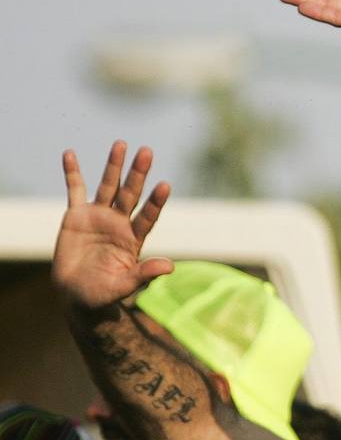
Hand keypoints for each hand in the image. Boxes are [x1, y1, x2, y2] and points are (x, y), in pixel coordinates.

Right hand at [53, 143, 172, 312]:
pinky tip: (70, 153)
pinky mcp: (77, 216)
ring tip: (121, 144)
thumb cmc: (103, 294)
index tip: (165, 185)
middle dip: (138, 173)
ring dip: (114, 166)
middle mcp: (119, 223)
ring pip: (108, 186)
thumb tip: (171, 266)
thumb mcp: (124, 286)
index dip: (156, 202)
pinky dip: (72, 172)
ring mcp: (99, 216)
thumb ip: (144, 274)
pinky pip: (74, 190)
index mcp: (133, 239)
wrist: (78, 295)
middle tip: (147, 151)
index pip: (148, 216)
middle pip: (131, 194)